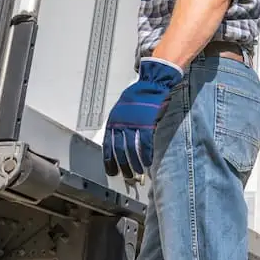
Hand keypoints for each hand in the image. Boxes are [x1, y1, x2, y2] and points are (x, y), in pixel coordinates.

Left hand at [103, 59, 183, 178]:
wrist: (151, 84)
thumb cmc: (138, 97)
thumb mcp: (123, 110)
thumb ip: (120, 125)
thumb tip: (120, 141)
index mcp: (113, 120)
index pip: (107, 145)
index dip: (109, 160)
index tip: (111, 171)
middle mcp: (121, 123)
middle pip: (118, 149)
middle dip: (122, 164)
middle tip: (125, 174)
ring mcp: (133, 123)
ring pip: (131, 148)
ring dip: (134, 162)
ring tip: (137, 171)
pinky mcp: (146, 123)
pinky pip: (144, 143)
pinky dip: (145, 154)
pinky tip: (147, 162)